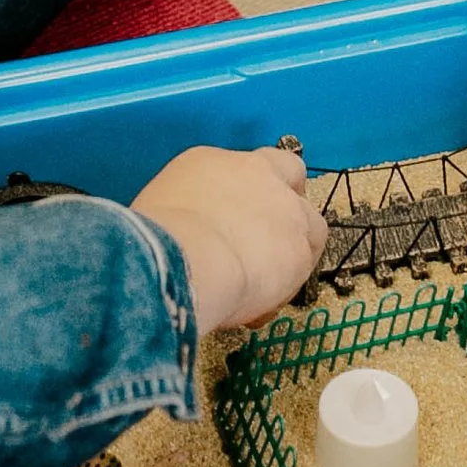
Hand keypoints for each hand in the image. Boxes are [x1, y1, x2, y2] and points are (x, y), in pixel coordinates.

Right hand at [133, 144, 328, 330]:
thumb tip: (191, 229)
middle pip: (290, 174)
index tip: (242, 212)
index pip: (239, 163)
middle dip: (285, 202)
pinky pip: (304, 264)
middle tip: (267, 237)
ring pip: (309, 221)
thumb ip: (190, 208)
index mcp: (213, 161)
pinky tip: (260, 305)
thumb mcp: (163, 206)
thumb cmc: (156, 236)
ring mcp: (286, 207)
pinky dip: (288, 283)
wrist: (185, 256)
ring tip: (268, 279)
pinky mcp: (301, 245)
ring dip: (295, 245)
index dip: (249, 187)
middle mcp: (256, 174)